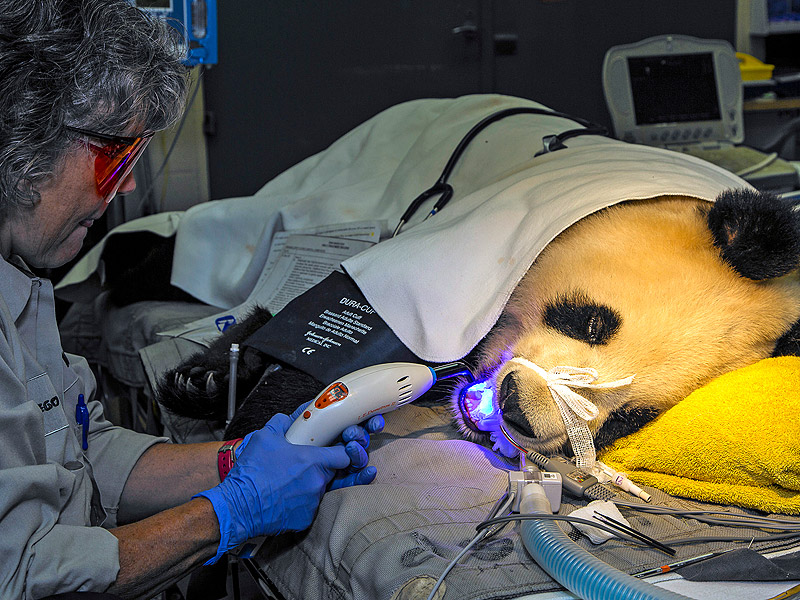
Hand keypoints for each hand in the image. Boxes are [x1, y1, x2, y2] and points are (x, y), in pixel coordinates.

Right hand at [197, 405, 383, 563]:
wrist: (237, 507)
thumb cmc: (251, 473)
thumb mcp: (265, 437)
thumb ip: (283, 422)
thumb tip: (290, 418)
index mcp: (313, 461)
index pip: (346, 454)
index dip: (345, 450)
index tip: (339, 448)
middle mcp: (318, 483)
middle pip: (337, 472)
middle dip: (329, 467)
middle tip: (312, 463)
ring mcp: (313, 502)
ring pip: (323, 489)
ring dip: (314, 484)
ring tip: (294, 480)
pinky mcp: (306, 519)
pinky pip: (312, 506)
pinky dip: (303, 500)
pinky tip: (288, 496)